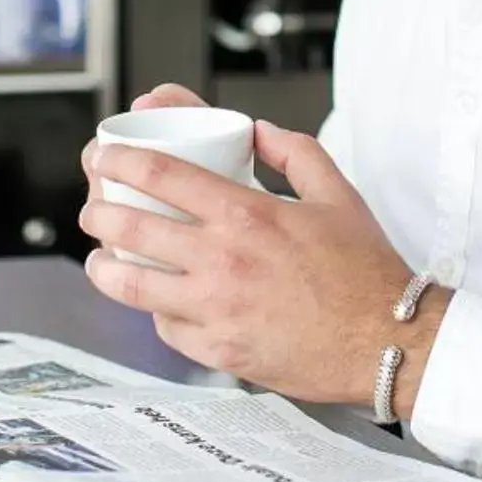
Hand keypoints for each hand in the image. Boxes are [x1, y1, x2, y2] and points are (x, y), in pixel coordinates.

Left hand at [79, 101, 444, 412]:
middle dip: (98, 211)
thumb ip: (295, 151)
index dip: (119, 161)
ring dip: (104, 268)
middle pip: (131, 227)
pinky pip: (166, 328)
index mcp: (248, 214)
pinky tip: (154, 302)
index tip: (104, 157)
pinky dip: (155, 312)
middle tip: (94, 208)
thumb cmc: (365, 273)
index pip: (161, 175)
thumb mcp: (336, 193)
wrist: (387, 341)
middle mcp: (223, 260)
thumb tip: (257, 131)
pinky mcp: (219, 350)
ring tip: (100, 260)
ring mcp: (216, 309)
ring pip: (132, 285)